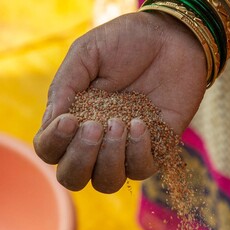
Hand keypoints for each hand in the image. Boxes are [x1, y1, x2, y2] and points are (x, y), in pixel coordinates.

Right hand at [33, 11, 206, 192]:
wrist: (172, 40)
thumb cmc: (126, 44)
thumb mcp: (87, 55)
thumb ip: (66, 87)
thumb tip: (51, 122)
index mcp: (75, 120)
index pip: (51, 151)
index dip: (54, 144)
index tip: (70, 120)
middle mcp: (97, 142)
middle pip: (74, 177)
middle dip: (80, 159)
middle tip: (94, 127)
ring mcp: (126, 149)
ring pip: (108, 182)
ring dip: (109, 158)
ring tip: (119, 123)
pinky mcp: (156, 150)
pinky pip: (142, 170)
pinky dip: (138, 151)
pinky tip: (141, 124)